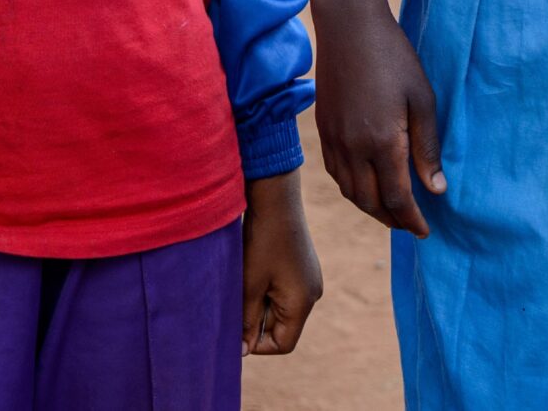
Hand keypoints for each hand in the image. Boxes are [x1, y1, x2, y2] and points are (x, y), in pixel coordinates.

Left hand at [241, 172, 323, 356]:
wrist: (276, 197)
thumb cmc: (261, 241)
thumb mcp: (249, 285)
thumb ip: (247, 321)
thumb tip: (243, 350)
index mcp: (303, 303)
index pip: (283, 344)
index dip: (257, 343)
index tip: (236, 327)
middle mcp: (312, 294)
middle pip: (282, 327)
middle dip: (256, 321)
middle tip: (235, 302)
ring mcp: (309, 279)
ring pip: (280, 308)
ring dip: (259, 304)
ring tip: (244, 283)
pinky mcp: (302, 267)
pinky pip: (284, 292)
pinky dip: (266, 290)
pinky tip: (253, 271)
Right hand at [314, 9, 444, 236]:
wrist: (349, 26)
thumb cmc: (393, 57)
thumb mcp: (423, 99)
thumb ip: (428, 147)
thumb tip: (436, 189)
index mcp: (382, 142)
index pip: (397, 198)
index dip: (412, 220)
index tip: (426, 231)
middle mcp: (353, 148)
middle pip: (371, 202)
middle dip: (393, 220)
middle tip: (411, 225)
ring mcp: (334, 140)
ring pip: (350, 192)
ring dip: (371, 208)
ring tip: (391, 211)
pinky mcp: (322, 129)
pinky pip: (336, 173)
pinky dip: (352, 189)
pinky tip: (366, 184)